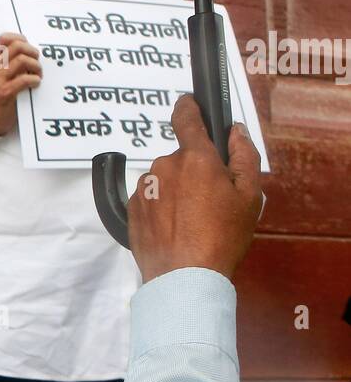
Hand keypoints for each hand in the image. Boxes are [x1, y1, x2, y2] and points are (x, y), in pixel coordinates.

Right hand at [0, 32, 41, 136]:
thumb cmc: (2, 94)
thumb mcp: (2, 74)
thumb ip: (11, 62)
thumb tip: (32, 52)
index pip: (4, 38)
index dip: (20, 38)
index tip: (29, 48)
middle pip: (17, 46)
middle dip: (32, 52)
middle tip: (37, 63)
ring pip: (22, 60)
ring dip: (36, 67)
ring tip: (38, 75)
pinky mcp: (5, 92)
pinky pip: (24, 79)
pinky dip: (34, 80)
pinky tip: (36, 84)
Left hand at [128, 94, 263, 283]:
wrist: (184, 278)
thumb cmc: (222, 237)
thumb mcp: (249, 197)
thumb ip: (244, 157)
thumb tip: (235, 131)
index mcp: (195, 158)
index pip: (186, 118)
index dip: (189, 107)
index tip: (189, 102)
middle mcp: (164, 166)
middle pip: (182, 158)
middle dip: (195, 172)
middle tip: (211, 201)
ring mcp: (144, 187)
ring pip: (165, 180)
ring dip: (177, 192)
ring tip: (193, 222)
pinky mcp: (131, 209)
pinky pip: (150, 200)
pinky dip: (161, 209)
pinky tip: (176, 230)